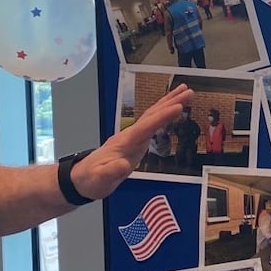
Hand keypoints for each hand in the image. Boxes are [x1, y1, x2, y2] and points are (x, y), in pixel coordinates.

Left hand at [74, 84, 193, 200]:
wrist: (82, 179)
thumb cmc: (92, 179)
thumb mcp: (100, 179)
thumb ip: (111, 172)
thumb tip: (123, 165)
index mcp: (125, 143)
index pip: (146, 126)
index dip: (163, 117)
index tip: (178, 107)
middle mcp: (129, 135)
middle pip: (152, 115)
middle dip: (171, 102)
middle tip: (188, 91)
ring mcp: (132, 137)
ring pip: (153, 115)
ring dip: (169, 103)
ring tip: (185, 93)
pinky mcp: (135, 141)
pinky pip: (152, 123)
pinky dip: (163, 114)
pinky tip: (171, 110)